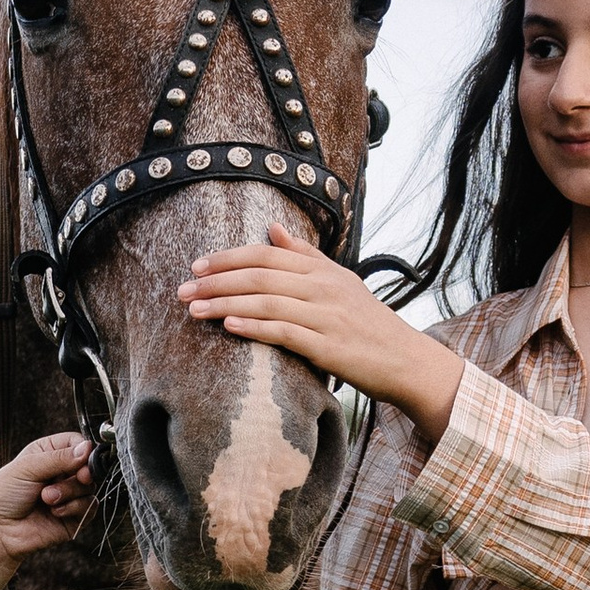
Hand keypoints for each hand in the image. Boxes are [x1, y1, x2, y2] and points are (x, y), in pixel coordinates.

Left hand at [0, 430, 96, 570]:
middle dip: (79, 474)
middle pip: (88, 466)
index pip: (77, 444)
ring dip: (70, 492)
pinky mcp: (74, 517)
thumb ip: (59, 457)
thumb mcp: (28, 467)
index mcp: (48, 454)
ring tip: (46, 498)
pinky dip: (74, 508)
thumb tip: (88, 448)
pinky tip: (55, 511)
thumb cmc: (3, 495)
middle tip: (77, 477)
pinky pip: (90, 507)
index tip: (83, 457)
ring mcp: (68, 495)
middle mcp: (60, 473)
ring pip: (90, 487)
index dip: (84, 450)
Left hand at [180, 225, 455, 428]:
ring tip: (194, 309)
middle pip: (260, 277)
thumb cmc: (368, 323)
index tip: (197, 264)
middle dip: (216, 281)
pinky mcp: (329, 347)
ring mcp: (326, 316)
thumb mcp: (341, 281)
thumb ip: (306, 255)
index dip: (229, 258)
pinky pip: (285, 333)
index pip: (267, 255)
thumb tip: (273, 228)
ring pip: (266, 303)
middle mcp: (323, 288)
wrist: (406, 360)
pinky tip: (229, 328)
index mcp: (323, 270)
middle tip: (183, 289)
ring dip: (225, 305)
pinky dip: (255, 328)